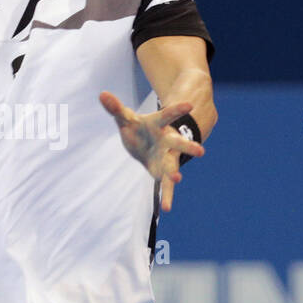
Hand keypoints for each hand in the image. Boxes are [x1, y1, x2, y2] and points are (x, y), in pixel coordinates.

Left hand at [99, 91, 204, 211]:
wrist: (145, 143)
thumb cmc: (138, 128)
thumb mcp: (125, 118)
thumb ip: (115, 108)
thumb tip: (102, 94)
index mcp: (158, 125)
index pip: (167, 115)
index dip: (176, 110)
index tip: (189, 105)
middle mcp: (167, 142)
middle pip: (178, 144)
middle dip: (188, 147)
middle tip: (201, 151)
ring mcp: (166, 158)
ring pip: (173, 167)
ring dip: (174, 174)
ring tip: (177, 180)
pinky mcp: (162, 172)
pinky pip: (164, 186)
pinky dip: (165, 196)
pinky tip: (166, 208)